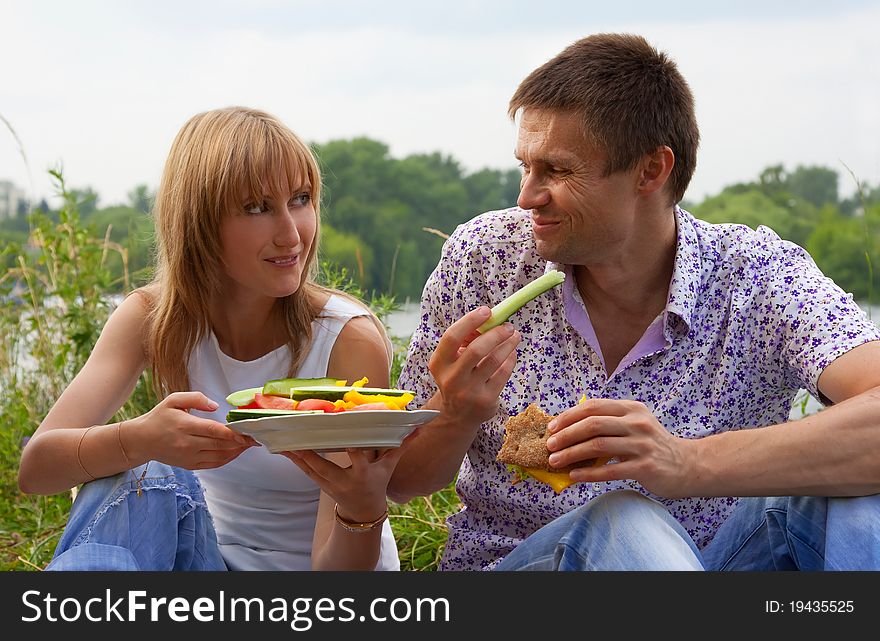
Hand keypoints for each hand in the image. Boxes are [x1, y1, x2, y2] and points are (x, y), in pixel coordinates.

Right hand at [125, 392, 257, 469]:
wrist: (141, 440)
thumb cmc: (159, 417)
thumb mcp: (173, 399)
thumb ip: (196, 398)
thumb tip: (216, 406)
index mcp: (184, 426)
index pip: (214, 431)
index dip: (234, 433)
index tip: (249, 431)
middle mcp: (187, 444)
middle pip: (220, 445)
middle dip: (240, 442)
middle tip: (256, 437)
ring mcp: (188, 457)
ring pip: (219, 457)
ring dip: (236, 452)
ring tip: (249, 444)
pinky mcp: (189, 465)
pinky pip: (213, 464)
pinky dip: (227, 459)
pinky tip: (236, 452)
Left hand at [280, 437, 411, 521]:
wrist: (364, 512)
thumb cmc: (377, 484)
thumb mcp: (389, 467)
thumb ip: (401, 446)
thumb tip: (418, 429)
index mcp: (363, 474)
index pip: (357, 458)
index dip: (352, 447)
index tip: (343, 432)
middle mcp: (345, 480)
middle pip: (325, 465)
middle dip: (310, 452)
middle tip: (297, 434)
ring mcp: (330, 484)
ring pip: (309, 468)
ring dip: (296, 454)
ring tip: (283, 438)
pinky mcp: (321, 484)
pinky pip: (305, 471)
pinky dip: (295, 459)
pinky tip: (284, 448)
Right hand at [428, 306, 519, 427]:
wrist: (456, 415)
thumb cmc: (457, 378)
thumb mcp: (451, 362)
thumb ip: (465, 341)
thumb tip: (489, 320)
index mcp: (439, 364)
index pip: (452, 337)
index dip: (470, 321)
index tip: (486, 311)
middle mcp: (451, 378)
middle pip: (476, 349)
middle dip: (496, 333)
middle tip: (507, 326)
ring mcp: (469, 391)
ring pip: (493, 361)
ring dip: (508, 344)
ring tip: (514, 335)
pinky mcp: (485, 400)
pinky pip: (503, 373)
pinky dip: (510, 359)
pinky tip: (512, 352)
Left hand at [545, 398, 696, 497]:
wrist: (688, 465)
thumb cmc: (653, 445)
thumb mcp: (635, 424)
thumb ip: (609, 422)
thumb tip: (569, 429)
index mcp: (631, 408)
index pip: (593, 407)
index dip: (569, 416)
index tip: (551, 427)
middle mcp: (637, 423)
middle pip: (593, 424)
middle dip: (566, 435)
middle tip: (549, 445)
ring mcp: (642, 445)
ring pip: (598, 446)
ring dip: (572, 454)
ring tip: (555, 462)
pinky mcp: (645, 467)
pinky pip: (609, 470)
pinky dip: (588, 473)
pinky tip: (574, 476)